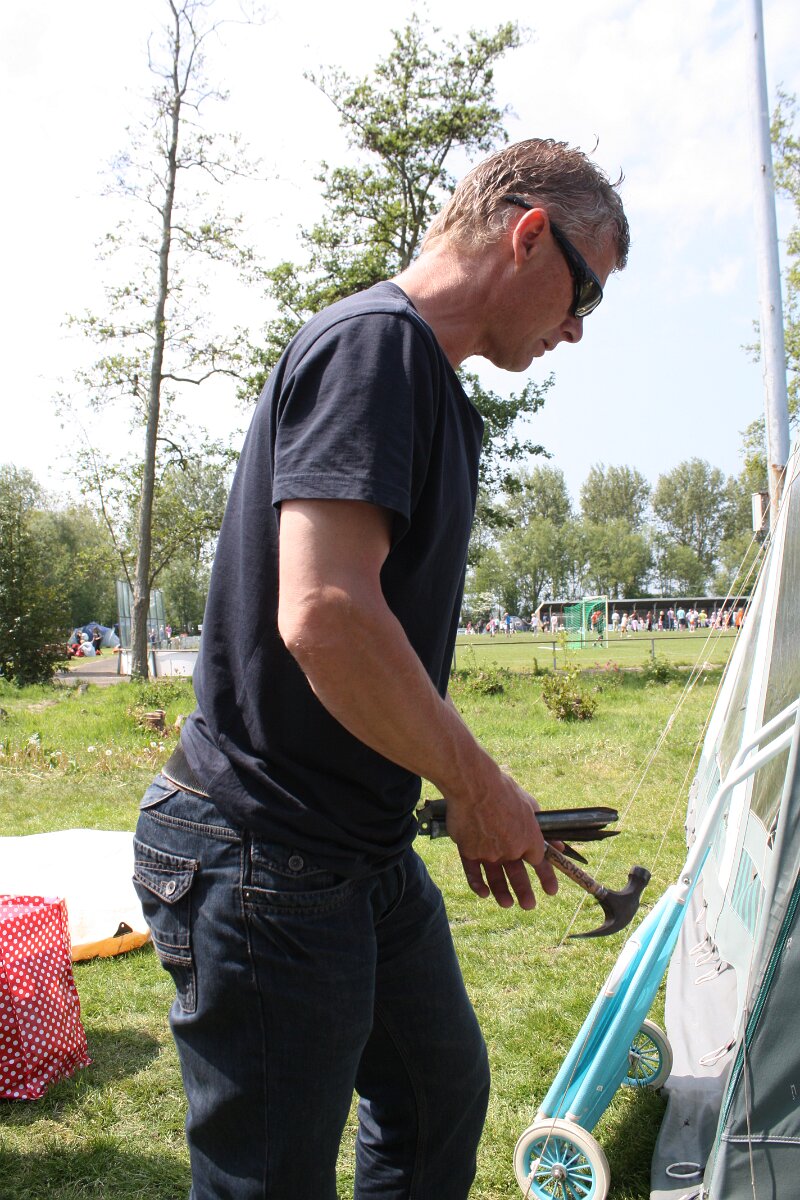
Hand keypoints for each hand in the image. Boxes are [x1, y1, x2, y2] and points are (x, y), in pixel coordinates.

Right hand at [444, 773, 558, 908]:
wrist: (475, 786)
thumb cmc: (503, 789)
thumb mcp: (530, 805)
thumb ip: (544, 829)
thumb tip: (559, 845)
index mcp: (529, 838)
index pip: (541, 862)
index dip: (547, 877)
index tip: (551, 890)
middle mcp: (511, 850)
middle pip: (519, 876)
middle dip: (525, 893)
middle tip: (529, 905)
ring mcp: (489, 853)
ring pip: (497, 880)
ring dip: (503, 894)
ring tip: (507, 903)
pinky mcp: (469, 852)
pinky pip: (473, 874)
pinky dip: (478, 885)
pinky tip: (484, 893)